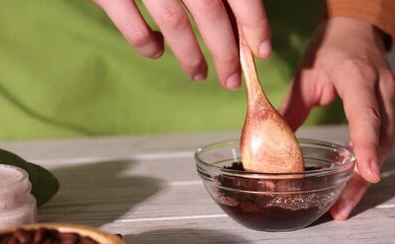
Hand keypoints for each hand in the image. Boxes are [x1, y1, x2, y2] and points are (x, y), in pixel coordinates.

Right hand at [94, 0, 271, 89]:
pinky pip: (133, 27)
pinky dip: (147, 45)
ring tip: (199, 74)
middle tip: (231, 79)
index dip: (254, 22)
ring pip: (175, 24)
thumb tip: (241, 15)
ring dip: (190, 56)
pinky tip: (157, 50)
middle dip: (225, 52)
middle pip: (210, 13)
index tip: (261, 50)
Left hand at [280, 16, 394, 219]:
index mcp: (358, 78)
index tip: (367, 174)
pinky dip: (368, 164)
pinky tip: (353, 183)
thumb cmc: (332, 47)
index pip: (365, 116)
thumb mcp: (306, 74)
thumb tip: (272, 144)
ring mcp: (391, 101)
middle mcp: (382, 91)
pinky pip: (383, 142)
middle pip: (379, 141)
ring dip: (365, 177)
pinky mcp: (391, 110)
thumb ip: (291, 110)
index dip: (365, 147)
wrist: (358, 29)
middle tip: (342, 208)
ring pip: (384, 147)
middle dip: (361, 178)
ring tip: (344, 205)